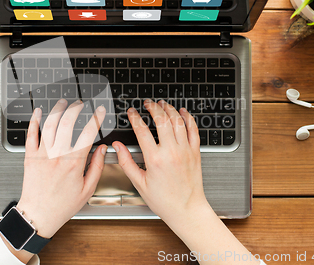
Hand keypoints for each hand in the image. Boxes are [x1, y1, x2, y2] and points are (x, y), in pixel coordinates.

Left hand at [16, 99, 107, 238]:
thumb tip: (103, 149)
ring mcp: (42, 154)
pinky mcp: (29, 156)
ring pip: (49, 124)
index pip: (89, 133)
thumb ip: (97, 166)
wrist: (38, 215)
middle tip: (81, 104)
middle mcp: (57, 155)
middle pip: (67, 122)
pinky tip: (38, 112)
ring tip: (63, 102)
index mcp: (74, 162)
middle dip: (76, 108)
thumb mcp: (87, 189)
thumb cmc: (62, 205)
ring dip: (57, 109)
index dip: (97, 118)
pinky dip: (34, 120)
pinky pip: (31, 134)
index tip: (101, 111)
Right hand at [113, 99, 209, 226]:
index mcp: (155, 159)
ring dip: (169, 109)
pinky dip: (187, 118)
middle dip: (152, 107)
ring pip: (178, 121)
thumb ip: (126, 162)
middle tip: (147, 104)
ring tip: (162, 104)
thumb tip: (117, 147)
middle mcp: (171, 152)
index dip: (134, 117)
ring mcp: (185, 151)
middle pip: (161, 120)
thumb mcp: (139, 183)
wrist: (187, 210)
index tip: (131, 112)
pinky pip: (193, 129)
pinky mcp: (195, 152)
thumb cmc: (164, 200)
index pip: (142, 130)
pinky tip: (182, 112)